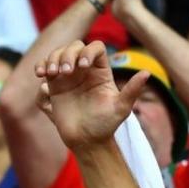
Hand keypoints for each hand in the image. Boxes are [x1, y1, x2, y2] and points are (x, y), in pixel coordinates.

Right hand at [35, 40, 149, 149]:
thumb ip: (132, 90)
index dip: (88, 51)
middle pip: (75, 46)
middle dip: (68, 54)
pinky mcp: (55, 84)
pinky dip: (41, 66)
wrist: (86, 141)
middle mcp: (85, 70)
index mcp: (102, 72)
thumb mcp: (121, 108)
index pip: (96, 48)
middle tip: (66, 72)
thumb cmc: (105, 125)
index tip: (83, 65)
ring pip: (59, 53)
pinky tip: (41, 74)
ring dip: (53, 58)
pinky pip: (46, 66)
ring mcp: (69, 76)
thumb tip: (147, 73)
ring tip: (51, 73)